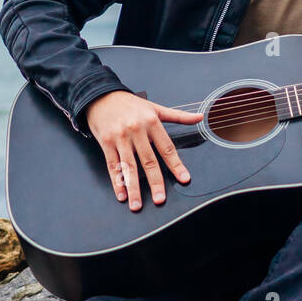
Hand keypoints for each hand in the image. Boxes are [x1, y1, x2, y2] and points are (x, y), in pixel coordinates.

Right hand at [85, 90, 202, 211]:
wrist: (101, 96)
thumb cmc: (130, 104)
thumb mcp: (155, 107)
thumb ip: (178, 116)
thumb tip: (200, 117)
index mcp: (151, 122)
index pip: (167, 147)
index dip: (176, 164)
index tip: (184, 178)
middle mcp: (136, 130)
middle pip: (148, 161)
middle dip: (155, 182)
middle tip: (160, 199)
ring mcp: (120, 137)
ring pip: (129, 167)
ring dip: (133, 188)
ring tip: (137, 205)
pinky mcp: (106, 143)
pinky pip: (113, 165)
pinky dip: (117, 181)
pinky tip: (121, 195)